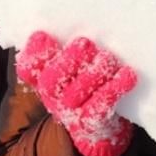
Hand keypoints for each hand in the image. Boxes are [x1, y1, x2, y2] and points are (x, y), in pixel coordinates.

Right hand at [17, 31, 137, 155]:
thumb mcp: (68, 70)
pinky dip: (115, 87)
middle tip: (84, 43)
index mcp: (43, 81)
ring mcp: (71, 112)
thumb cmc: (82, 88)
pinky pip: (101, 104)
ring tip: (107, 58)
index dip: (32, 54)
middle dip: (67, 61)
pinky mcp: (92, 122)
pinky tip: (127, 74)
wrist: (96, 129)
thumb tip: (55, 26)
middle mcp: (52, 98)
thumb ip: (60, 52)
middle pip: (50, 82)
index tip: (42, 35)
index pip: (28, 69)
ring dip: (94, 72)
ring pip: (77, 92)